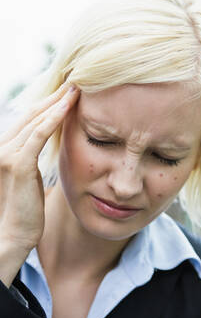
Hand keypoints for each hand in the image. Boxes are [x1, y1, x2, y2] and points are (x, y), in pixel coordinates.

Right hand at [0, 83, 79, 253]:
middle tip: (75, 82)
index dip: (48, 104)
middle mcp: (1, 146)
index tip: (68, 92)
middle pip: (31, 114)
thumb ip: (31, 157)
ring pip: (35, 120)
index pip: (28, 119)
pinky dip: (52, 119)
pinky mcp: (17, 164)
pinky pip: (37, 135)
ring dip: (57, 103)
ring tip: (75, 89)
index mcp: (4, 148)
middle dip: (54, 97)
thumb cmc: (24, 208)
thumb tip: (45, 143)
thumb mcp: (27, 177)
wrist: (13, 235)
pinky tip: (66, 107)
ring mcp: (6, 154)